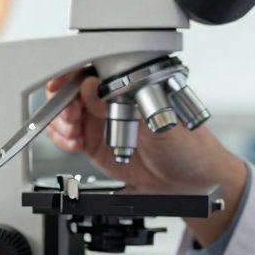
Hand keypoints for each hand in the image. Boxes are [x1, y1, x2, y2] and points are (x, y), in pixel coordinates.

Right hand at [45, 71, 248, 246]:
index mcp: (132, 86)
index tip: (61, 83)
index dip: (72, 73)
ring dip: (61, 120)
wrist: (193, 184)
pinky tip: (72, 143)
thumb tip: (94, 88)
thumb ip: (127, 107)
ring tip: (72, 133)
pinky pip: (69, 135)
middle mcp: (113, 100)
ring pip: (67, 112)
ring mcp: (102, 122)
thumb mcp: (164, 125)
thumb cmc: (191, 148)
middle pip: (73, 89)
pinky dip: (62, 138)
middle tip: (69, 115)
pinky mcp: (95, 144)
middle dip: (63, 100)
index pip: (94, 69)